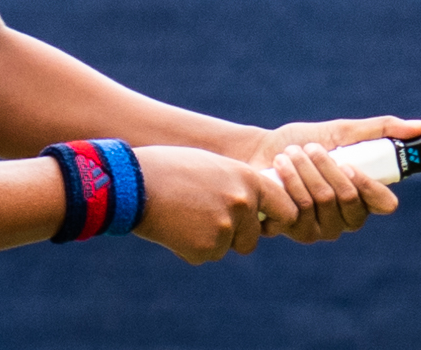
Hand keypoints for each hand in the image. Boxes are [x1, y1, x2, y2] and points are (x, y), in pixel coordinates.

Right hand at [130, 145, 297, 263]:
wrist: (134, 182)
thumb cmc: (171, 167)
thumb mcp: (214, 165)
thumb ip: (239, 185)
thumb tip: (257, 207)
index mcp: (248, 180)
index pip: (286, 209)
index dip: (276, 218)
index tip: (264, 221)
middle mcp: (242, 205)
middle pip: (252, 237)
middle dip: (235, 235)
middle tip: (206, 219)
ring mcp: (225, 228)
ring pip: (226, 247)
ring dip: (211, 240)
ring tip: (185, 216)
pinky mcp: (205, 249)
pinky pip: (205, 255)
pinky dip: (191, 247)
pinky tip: (174, 227)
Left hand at [244, 116, 420, 243]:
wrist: (260, 153)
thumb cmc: (303, 142)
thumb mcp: (341, 131)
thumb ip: (381, 130)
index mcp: (365, 196)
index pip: (384, 204)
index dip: (369, 187)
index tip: (349, 164)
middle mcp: (348, 218)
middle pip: (348, 199)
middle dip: (325, 166)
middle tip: (310, 148)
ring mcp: (323, 229)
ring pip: (321, 201)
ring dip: (303, 170)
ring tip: (290, 155)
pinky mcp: (297, 232)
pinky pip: (297, 210)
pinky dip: (287, 182)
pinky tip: (278, 171)